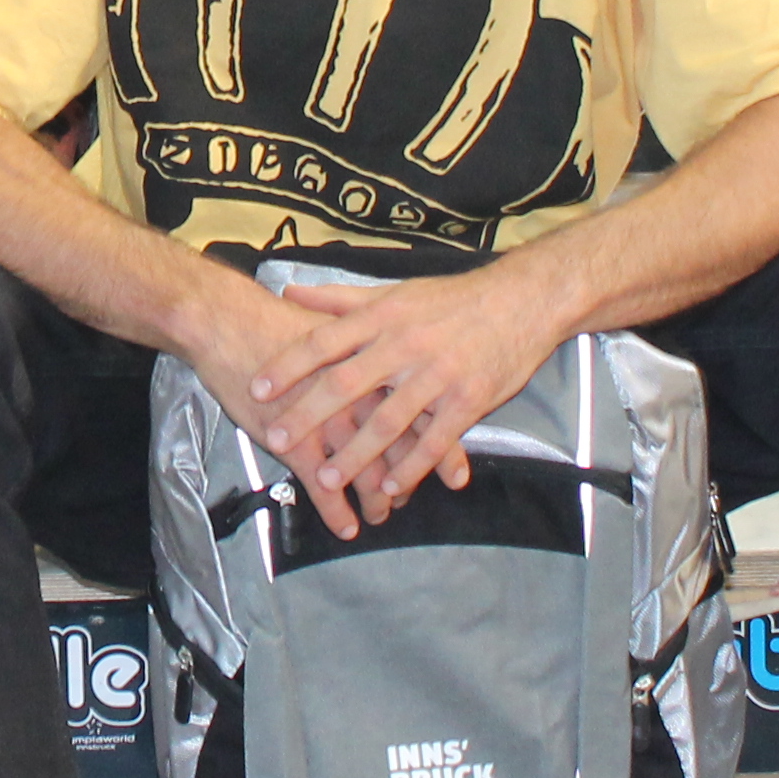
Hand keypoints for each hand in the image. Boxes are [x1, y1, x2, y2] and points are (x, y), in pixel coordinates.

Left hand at [194, 265, 562, 535]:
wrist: (521, 302)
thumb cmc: (451, 300)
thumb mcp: (393, 291)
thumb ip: (340, 299)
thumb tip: (290, 291)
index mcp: (383, 317)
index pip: (324, 342)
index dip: (289, 367)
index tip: (257, 389)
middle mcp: (405, 345)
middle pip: (347, 383)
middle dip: (308, 414)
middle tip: (276, 438)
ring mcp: (438, 375)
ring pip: (388, 420)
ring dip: (355, 452)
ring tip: (327, 477)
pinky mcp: (469, 400)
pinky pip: (434, 440)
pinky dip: (412, 465)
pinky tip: (392, 485)